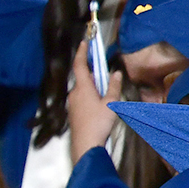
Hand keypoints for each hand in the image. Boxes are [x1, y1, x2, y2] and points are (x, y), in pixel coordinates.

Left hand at [66, 38, 121, 162]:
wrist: (85, 145)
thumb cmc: (98, 123)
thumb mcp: (111, 103)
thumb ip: (113, 87)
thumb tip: (115, 73)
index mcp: (82, 88)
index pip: (80, 66)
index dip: (82, 53)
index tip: (85, 42)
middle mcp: (74, 93)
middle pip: (84, 77)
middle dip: (94, 73)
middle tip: (105, 72)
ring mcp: (72, 103)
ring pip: (84, 88)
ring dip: (94, 85)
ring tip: (107, 92)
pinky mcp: (74, 112)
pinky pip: (83, 97)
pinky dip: (91, 95)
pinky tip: (101, 104)